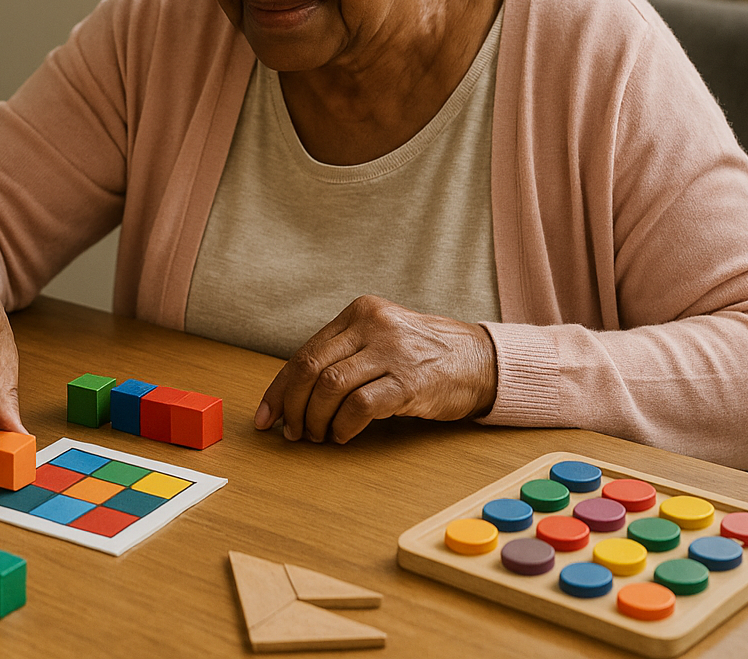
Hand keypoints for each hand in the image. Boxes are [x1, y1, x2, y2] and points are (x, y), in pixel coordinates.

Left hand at [253, 295, 497, 443]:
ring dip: (316, 420)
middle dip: (292, 406)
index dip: (280, 388)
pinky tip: (343, 436)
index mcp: (360, 312)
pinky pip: (359, 407)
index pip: (305, 352)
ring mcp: (392, 351)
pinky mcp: (409, 382)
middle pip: (311, 368)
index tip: (266, 416)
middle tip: (291, 432)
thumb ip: (343, 356)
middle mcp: (373, 325)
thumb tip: (292, 396)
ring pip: (329, 388)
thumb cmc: (424, 356)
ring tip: (319, 435)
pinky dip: (343, 427)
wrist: (480, 361)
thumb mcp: (381, 339)